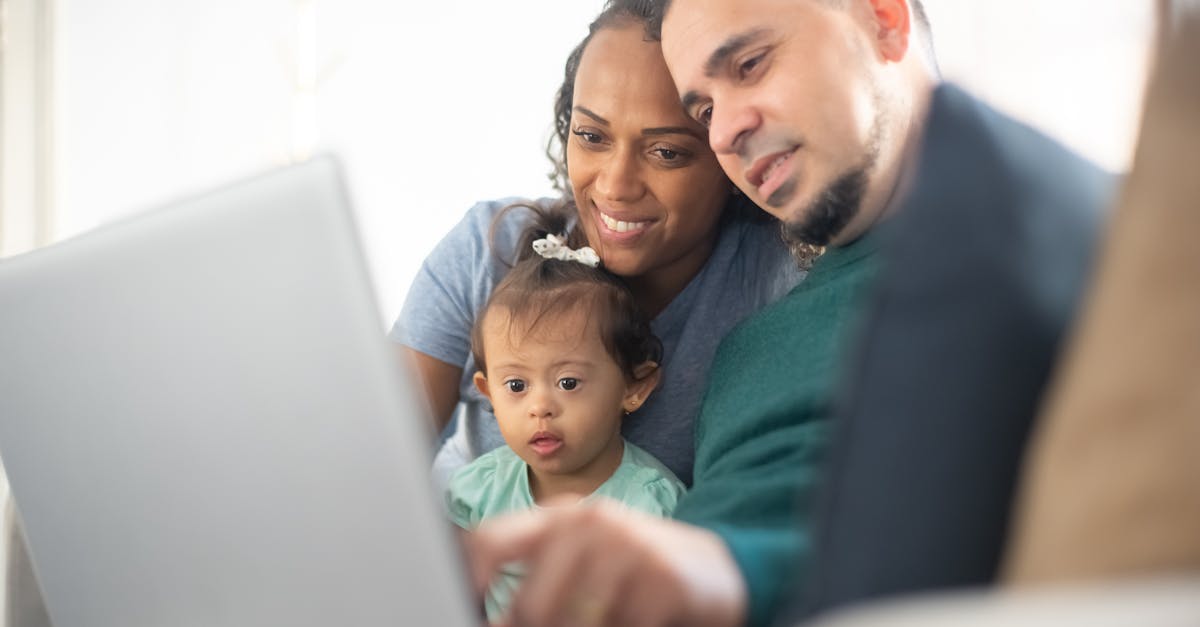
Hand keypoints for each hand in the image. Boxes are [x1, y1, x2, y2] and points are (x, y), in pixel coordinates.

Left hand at [465, 499, 746, 626]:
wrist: (716, 567)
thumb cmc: (634, 564)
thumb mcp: (583, 551)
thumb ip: (533, 568)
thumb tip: (483, 606)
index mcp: (562, 518)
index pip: (491, 541)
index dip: (468, 579)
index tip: (462, 608)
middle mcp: (591, 525)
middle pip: (531, 606)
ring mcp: (629, 550)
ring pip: (573, 625)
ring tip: (605, 619)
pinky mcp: (663, 583)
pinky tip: (640, 621)